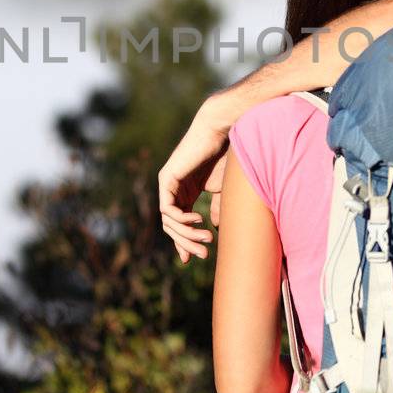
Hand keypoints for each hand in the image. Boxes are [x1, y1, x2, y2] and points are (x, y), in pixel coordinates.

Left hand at [158, 100, 230, 262]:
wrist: (223, 134)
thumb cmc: (226, 157)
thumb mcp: (222, 190)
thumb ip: (216, 208)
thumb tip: (214, 228)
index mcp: (185, 192)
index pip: (179, 224)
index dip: (185, 242)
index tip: (195, 258)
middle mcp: (173, 189)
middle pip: (172, 226)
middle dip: (187, 243)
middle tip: (204, 255)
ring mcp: (168, 184)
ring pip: (169, 221)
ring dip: (187, 235)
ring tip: (206, 239)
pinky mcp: (166, 179)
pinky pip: (167, 209)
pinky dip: (181, 219)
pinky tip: (197, 221)